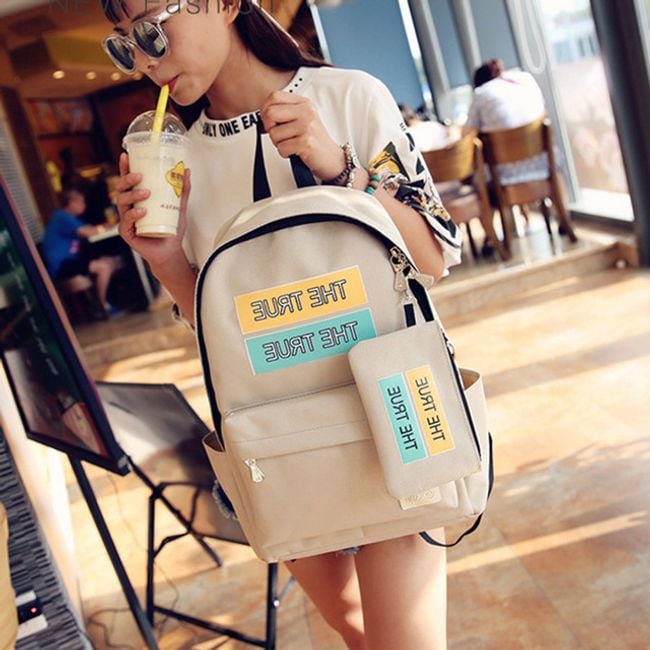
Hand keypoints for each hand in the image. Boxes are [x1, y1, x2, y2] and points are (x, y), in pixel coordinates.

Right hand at [115, 152, 190, 269]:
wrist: (170, 252)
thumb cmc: (171, 229)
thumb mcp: (179, 207)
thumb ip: (182, 190)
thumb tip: (186, 170)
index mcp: (137, 198)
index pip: (128, 180)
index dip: (125, 168)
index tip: (126, 155)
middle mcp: (129, 207)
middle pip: (121, 188)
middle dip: (127, 179)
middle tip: (139, 176)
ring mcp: (126, 220)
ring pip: (122, 203)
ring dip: (132, 195)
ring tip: (146, 193)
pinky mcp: (127, 233)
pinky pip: (127, 221)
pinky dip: (134, 215)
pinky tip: (142, 211)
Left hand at [260, 91, 345, 181]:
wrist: (333, 160)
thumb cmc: (315, 142)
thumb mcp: (302, 120)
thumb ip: (284, 114)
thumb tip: (261, 117)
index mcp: (303, 103)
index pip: (274, 96)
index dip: (266, 110)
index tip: (271, 121)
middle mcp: (306, 112)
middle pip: (270, 113)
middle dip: (270, 128)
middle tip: (280, 135)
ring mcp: (306, 126)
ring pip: (274, 133)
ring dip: (279, 143)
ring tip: (292, 144)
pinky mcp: (306, 142)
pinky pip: (281, 148)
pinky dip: (285, 153)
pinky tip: (295, 152)